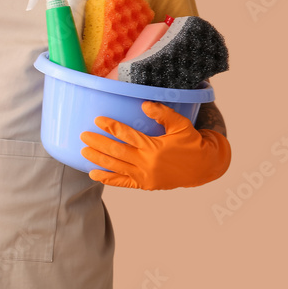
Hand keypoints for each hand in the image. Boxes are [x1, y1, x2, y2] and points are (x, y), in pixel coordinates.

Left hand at [80, 101, 230, 189]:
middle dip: (98, 144)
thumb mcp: (181, 124)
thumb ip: (163, 113)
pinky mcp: (144, 185)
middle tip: (83, 136)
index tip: (98, 120)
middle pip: (116, 152)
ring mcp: (144, 176)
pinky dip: (107, 179)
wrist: (203, 167)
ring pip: (116, 167)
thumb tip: (144, 104)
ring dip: (98, 160)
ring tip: (83, 152)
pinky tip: (93, 174)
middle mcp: (147, 163)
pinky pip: (122, 183)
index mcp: (154, 147)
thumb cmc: (191, 142)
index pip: (128, 135)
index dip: (112, 127)